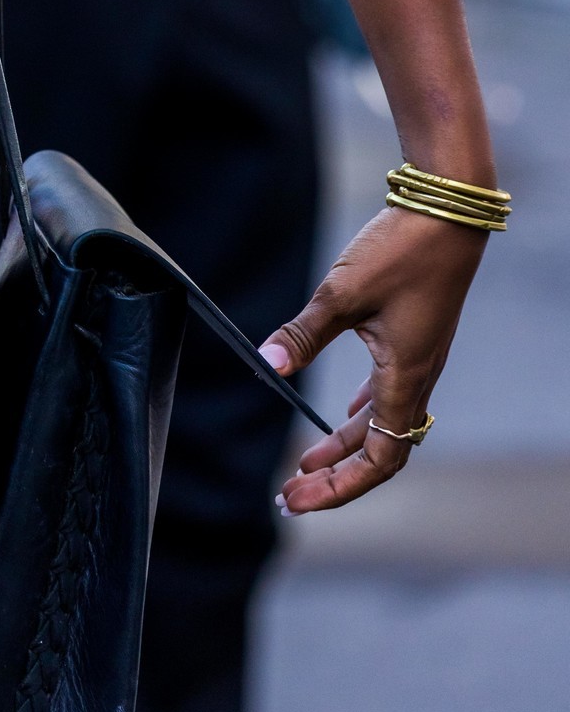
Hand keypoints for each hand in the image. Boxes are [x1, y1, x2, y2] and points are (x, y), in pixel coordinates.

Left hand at [260, 206, 484, 512]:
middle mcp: (417, 379)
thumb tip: (267, 365)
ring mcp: (417, 361)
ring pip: (382, 424)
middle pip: (378, 452)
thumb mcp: (342, 292)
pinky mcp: (413, 340)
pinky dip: (361, 415)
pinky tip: (343, 413)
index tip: (297, 497)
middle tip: (289, 495)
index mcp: (404, 379)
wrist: (445, 214)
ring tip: (306, 464)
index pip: (378, 460)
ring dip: (344, 448)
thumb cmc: (401, 251)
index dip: (339, 487)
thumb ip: (303, 333)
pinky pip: (388, 395)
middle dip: (334, 478)